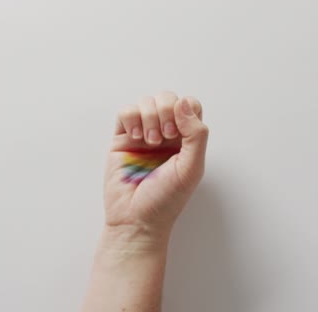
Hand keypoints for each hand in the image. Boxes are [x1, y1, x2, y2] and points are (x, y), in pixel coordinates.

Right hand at [104, 91, 208, 237]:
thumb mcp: (192, 168)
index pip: (190, 106)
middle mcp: (165, 134)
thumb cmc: (166, 200)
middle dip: (165, 111)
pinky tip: (135, 138)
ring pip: (146, 101)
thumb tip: (183, 104)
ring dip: (149, 117)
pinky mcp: (121, 138)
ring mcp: (143, 134)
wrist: (136, 219)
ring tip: (149, 141)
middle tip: (164, 136)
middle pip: (168, 98)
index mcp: (186, 139)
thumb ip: (196, 134)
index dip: (185, 110)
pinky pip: (125, 112)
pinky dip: (131, 119)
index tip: (179, 132)